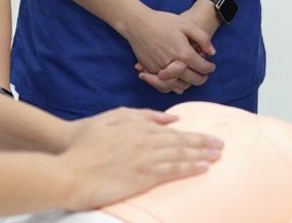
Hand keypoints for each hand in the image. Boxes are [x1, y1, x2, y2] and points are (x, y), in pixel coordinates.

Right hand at [59, 111, 222, 209]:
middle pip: (181, 142)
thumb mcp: (114, 118)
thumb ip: (144, 115)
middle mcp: (146, 140)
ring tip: (217, 156)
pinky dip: (189, 168)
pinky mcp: (142, 176)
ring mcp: (145, 158)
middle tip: (222, 146)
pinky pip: (171, 171)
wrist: (69, 168)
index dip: (194, 135)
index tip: (209, 138)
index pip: (173, 131)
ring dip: (201, 155)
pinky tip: (202, 168)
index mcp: (139, 126)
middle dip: (204, 143)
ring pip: (180, 155)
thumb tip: (171, 118)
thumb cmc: (86, 142)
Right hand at [134, 1, 222, 94]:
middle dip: (202, 78)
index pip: (202, 68)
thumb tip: (212, 53)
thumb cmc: (162, 21)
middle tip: (204, 75)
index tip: (211, 66)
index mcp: (183, 53)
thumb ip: (202, 38)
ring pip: (177, 86)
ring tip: (191, 78)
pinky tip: (175, 82)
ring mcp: (160, 70)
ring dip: (187, 84)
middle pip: (192, 80)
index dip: (209, 68)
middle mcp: (172, 65)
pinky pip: (162, 86)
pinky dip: (171, 87)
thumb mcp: (186, 24)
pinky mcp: (150, 71)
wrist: (137, 23)